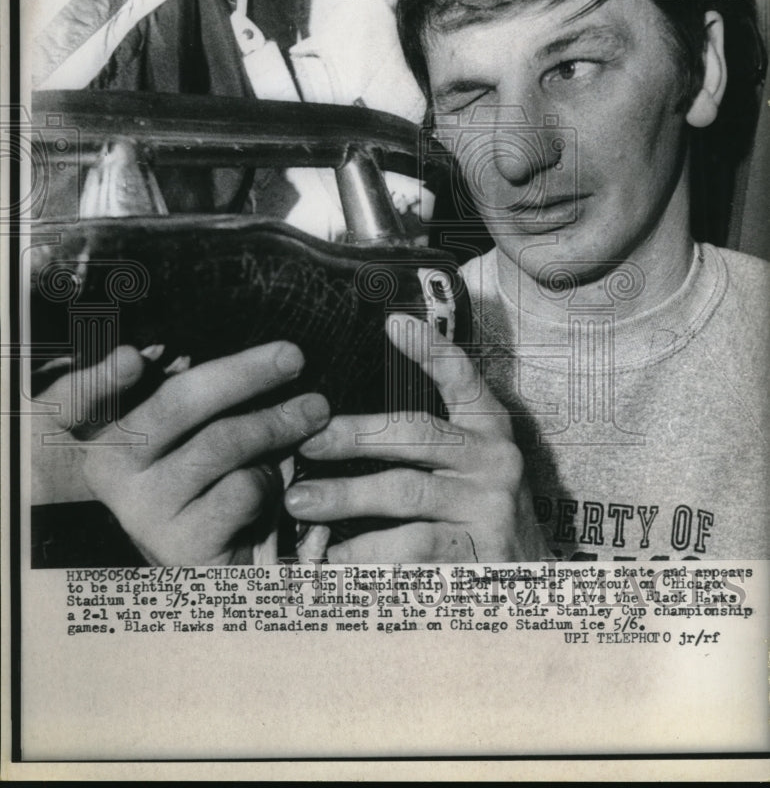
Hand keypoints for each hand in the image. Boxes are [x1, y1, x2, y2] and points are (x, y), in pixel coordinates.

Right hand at [33, 343, 329, 563]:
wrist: (222, 570)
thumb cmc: (214, 481)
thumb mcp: (198, 432)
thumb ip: (202, 396)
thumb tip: (249, 355)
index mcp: (106, 432)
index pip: (87, 397)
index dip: (102, 379)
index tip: (132, 358)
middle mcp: (111, 470)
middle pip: (178, 402)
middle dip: (244, 373)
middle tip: (293, 357)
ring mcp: (143, 510)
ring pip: (221, 443)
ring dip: (278, 422)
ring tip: (314, 411)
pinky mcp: (181, 546)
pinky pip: (242, 489)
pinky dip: (272, 478)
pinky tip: (278, 486)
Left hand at [284, 314, 550, 562]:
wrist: (530, 584)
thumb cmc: (478, 514)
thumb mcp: (468, 466)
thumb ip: (424, 441)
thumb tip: (339, 422)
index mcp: (490, 431)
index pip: (464, 380)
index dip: (432, 350)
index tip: (395, 323)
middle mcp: (495, 463)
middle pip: (416, 436)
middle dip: (354, 435)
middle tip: (305, 441)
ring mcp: (489, 510)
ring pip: (406, 494)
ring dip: (346, 496)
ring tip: (302, 502)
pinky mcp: (478, 556)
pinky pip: (411, 549)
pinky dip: (366, 551)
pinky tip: (337, 552)